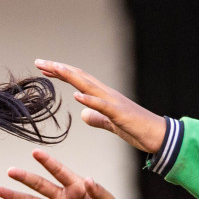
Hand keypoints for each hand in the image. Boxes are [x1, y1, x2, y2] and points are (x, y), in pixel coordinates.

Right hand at [0, 149, 128, 198]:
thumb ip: (99, 192)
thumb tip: (89, 180)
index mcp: (76, 186)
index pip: (59, 171)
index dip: (48, 162)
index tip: (35, 152)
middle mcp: (62, 196)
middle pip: (40, 185)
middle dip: (25, 178)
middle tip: (10, 170)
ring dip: (15, 197)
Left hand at [35, 60, 165, 152]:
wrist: (159, 136)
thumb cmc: (137, 129)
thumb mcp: (110, 125)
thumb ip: (97, 118)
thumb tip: (83, 115)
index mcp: (103, 97)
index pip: (78, 80)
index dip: (61, 73)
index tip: (43, 68)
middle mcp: (107, 95)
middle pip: (79, 77)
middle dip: (59, 69)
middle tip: (39, 62)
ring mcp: (114, 102)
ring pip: (88, 85)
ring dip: (71, 76)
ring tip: (54, 68)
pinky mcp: (120, 114)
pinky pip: (103, 106)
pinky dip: (89, 99)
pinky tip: (76, 95)